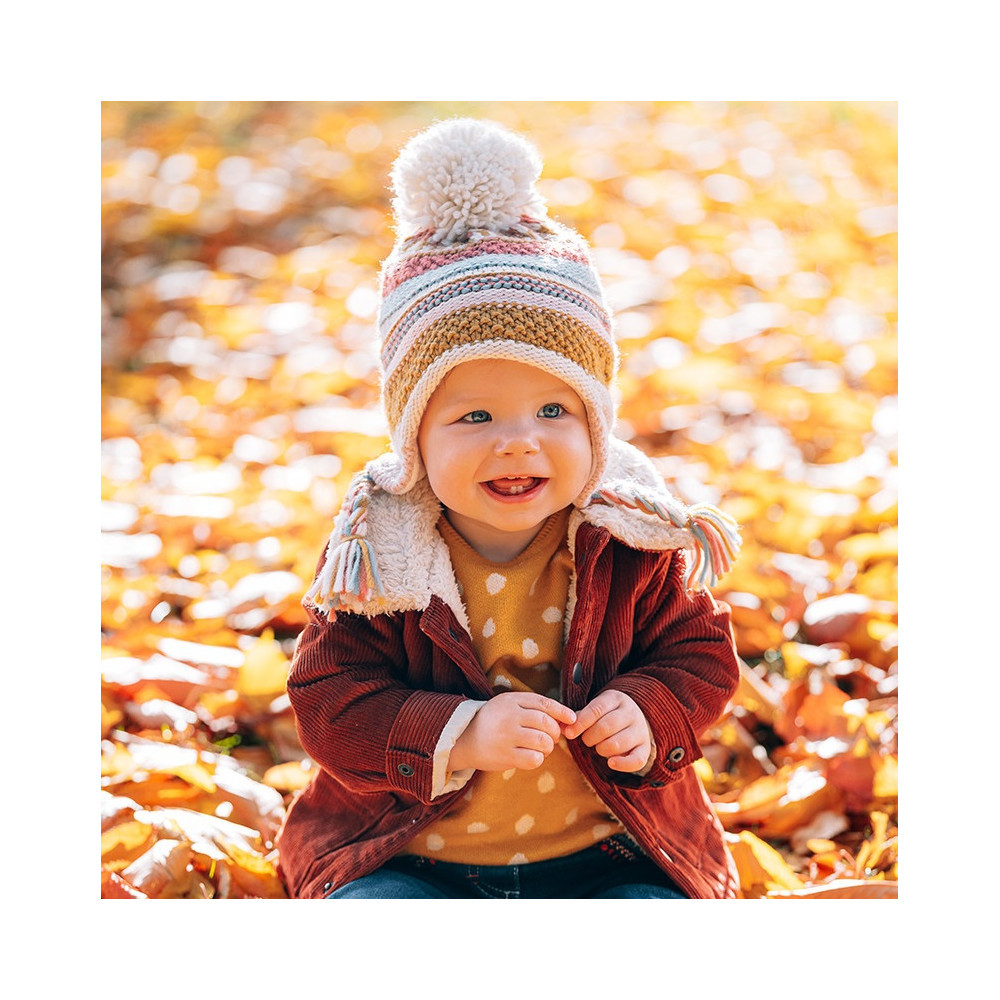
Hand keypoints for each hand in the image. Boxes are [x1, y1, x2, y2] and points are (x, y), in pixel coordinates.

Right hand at [449, 692, 575, 772]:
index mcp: (512, 700)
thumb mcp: (509, 705)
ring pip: (543, 742)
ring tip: (541, 747)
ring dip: (548, 747)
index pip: (544, 704)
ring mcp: (507, 736)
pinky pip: (534, 759)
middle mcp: (510, 716)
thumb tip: (568, 719)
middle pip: (547, 724)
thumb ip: (534, 708)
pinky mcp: (505, 756)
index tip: (572, 719)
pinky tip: (531, 756)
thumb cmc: (494, 722)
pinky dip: (538, 759)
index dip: (562, 712)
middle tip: (551, 737)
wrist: (464, 738)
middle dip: (555, 732)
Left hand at [562, 690, 651, 772]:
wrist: (635, 717)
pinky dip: (622, 764)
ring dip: (602, 749)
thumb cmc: (606, 715)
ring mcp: (640, 730)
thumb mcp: (594, 709)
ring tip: (599, 747)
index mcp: (615, 699)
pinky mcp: (646, 748)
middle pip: (606, 727)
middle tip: (586, 740)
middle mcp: (630, 713)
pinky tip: (610, 763)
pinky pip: (637, 760)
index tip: (569, 733)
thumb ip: (577, 717)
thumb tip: (561, 727)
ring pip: (618, 743)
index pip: (596, 709)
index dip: (580, 723)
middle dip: (590, 737)